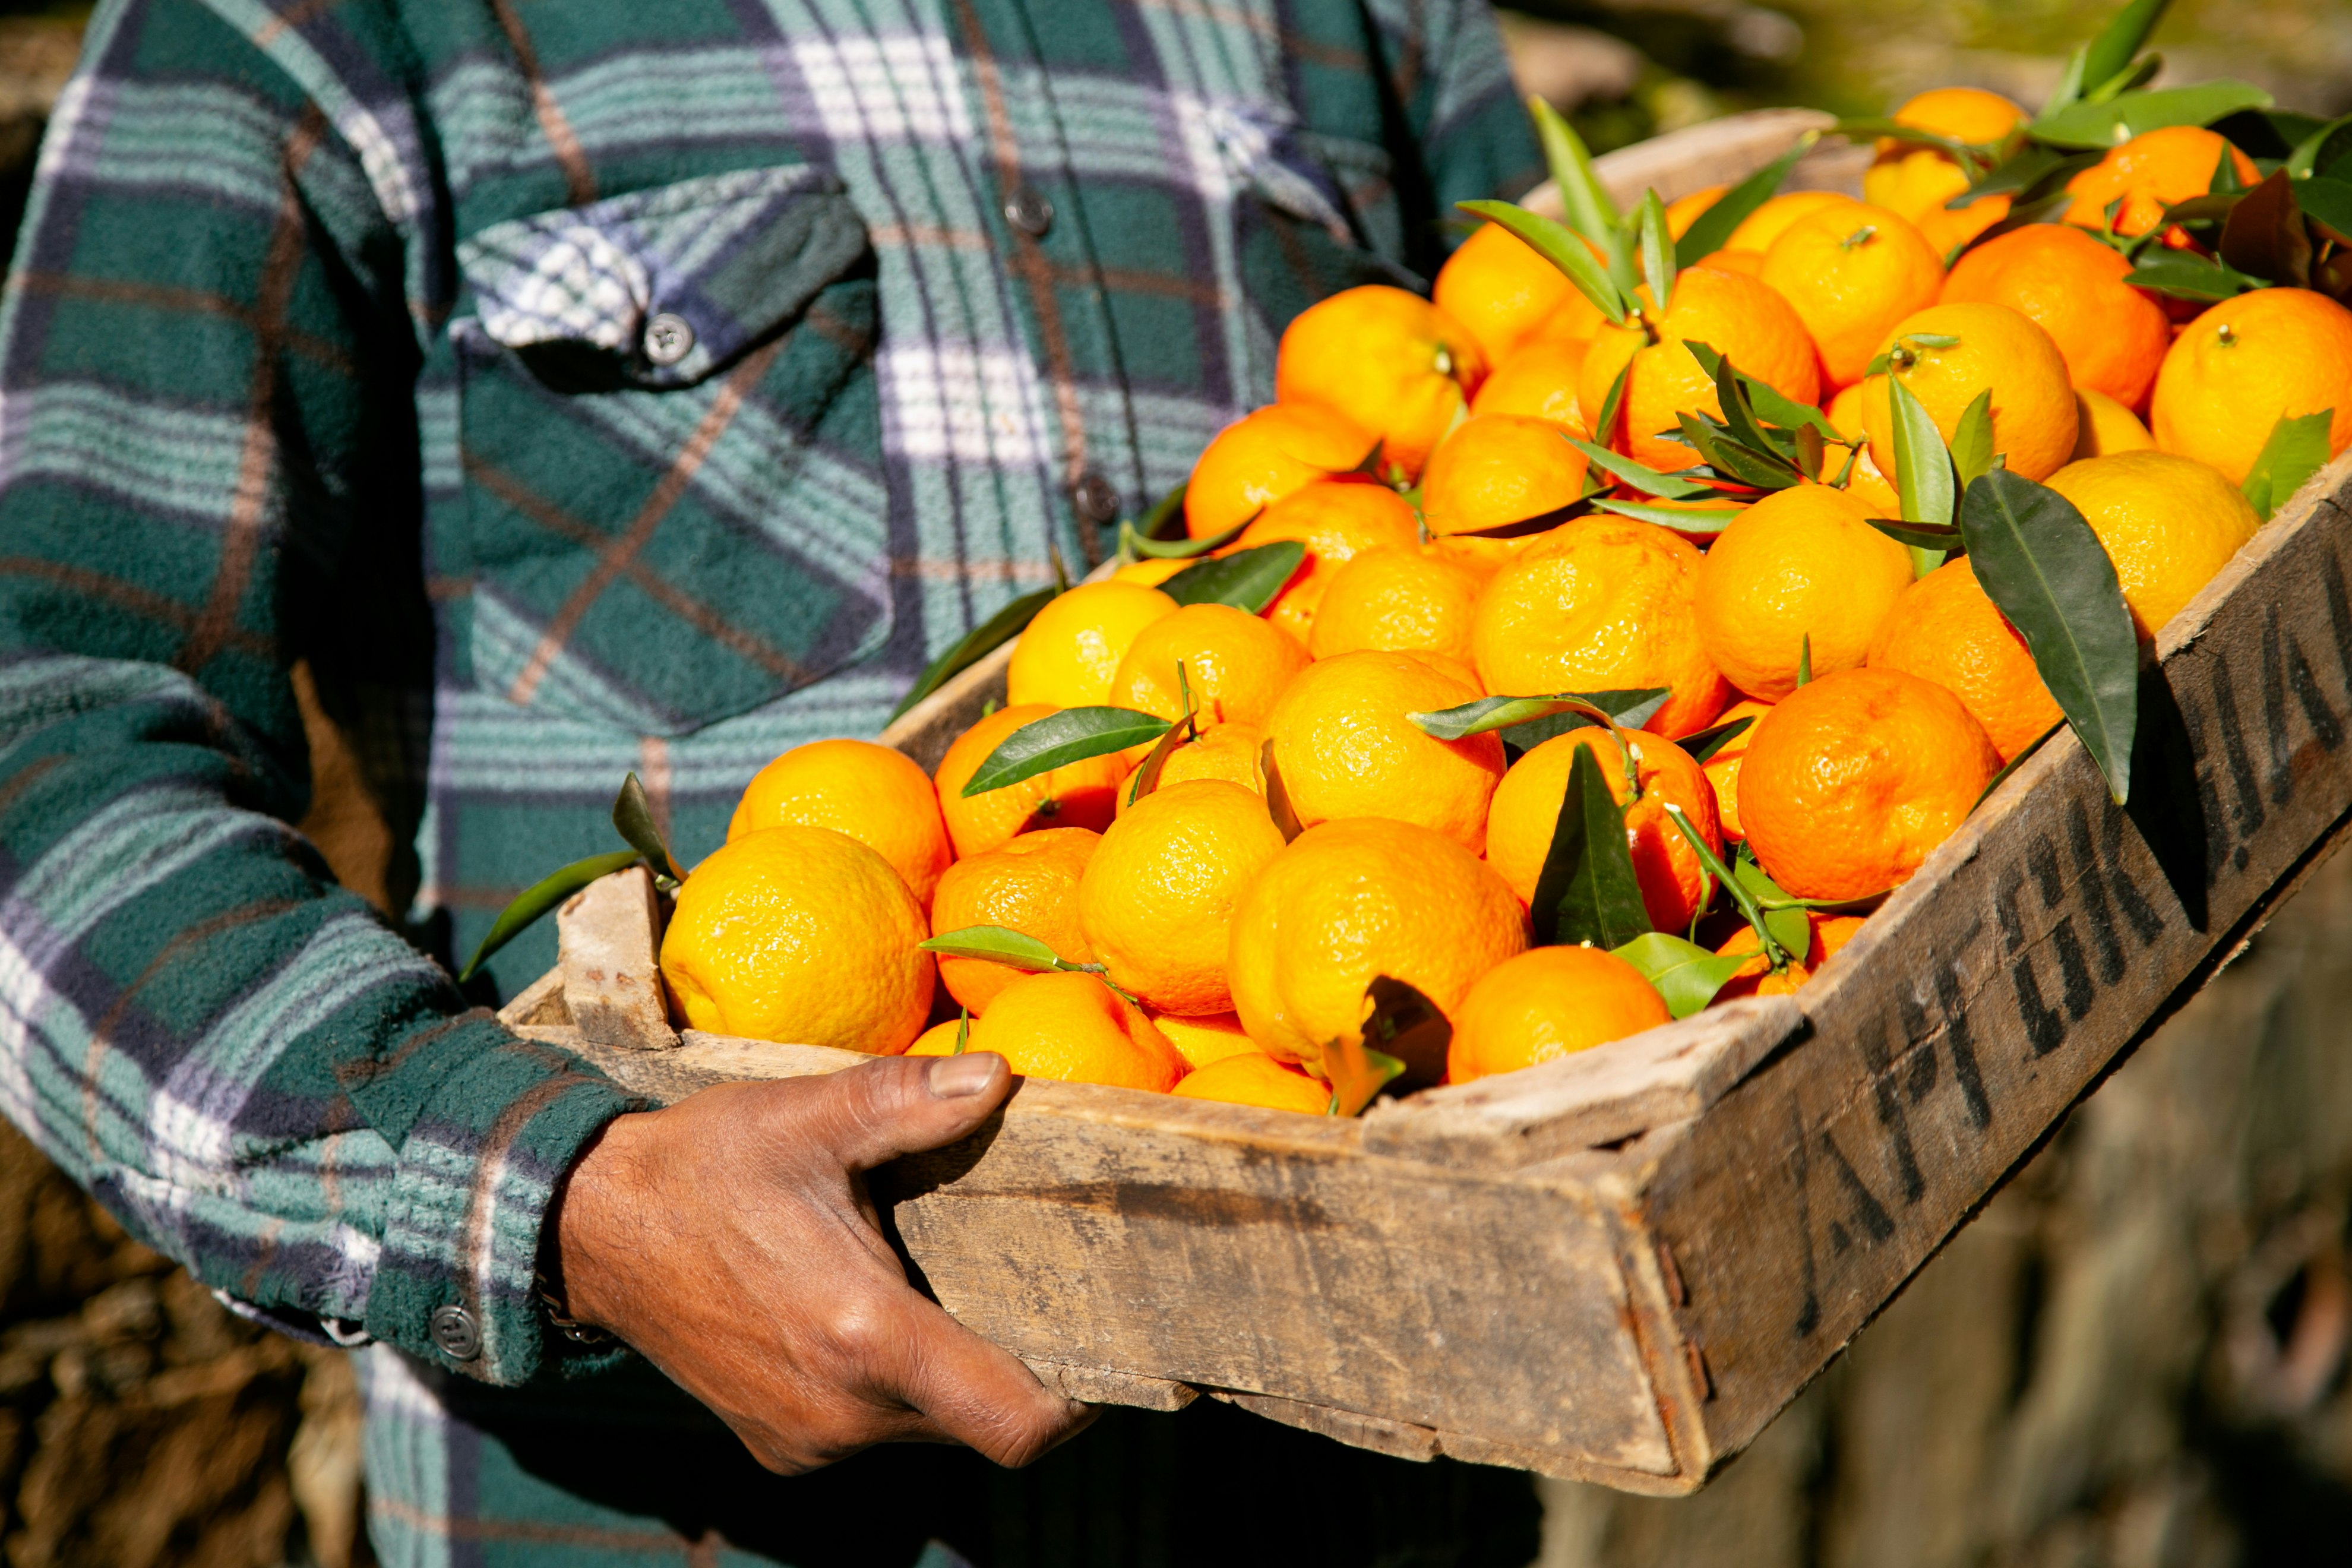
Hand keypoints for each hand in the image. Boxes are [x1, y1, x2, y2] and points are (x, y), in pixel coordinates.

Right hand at [545, 1051, 1094, 1473]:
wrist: (589, 1228)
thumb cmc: (703, 1167)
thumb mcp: (806, 1117)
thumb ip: (909, 1101)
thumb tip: (1003, 1075)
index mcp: (865, 1337)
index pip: (1014, 1423)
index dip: (1075, 1401)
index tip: (1101, 1348)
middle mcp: (842, 1412)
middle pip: (980, 1422)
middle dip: (1017, 1366)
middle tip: (1039, 1290)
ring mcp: (807, 1440)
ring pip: (929, 1428)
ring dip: (952, 1373)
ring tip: (951, 1288)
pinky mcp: (780, 1446)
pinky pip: (874, 1430)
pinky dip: (897, 1386)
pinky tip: (881, 1312)